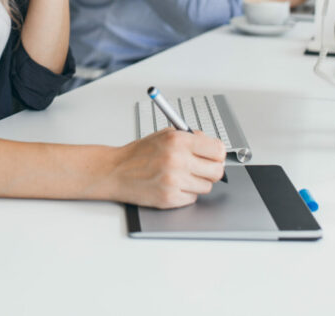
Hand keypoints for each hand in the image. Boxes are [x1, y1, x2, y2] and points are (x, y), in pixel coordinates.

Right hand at [106, 129, 225, 208]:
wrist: (116, 171)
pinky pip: (193, 198)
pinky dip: (186, 193)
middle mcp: (178, 160)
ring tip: (181, 175)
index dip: (217, 154)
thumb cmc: (139, 154)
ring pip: (206, 187)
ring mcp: (174, 181)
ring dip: (197, 182)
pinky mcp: (170, 198)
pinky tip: (172, 185)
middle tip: (202, 168)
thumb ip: (191, 138)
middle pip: (217, 171)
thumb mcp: (165, 135)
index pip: (218, 150)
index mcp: (178, 141)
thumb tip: (213, 146)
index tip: (214, 156)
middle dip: (212, 170)